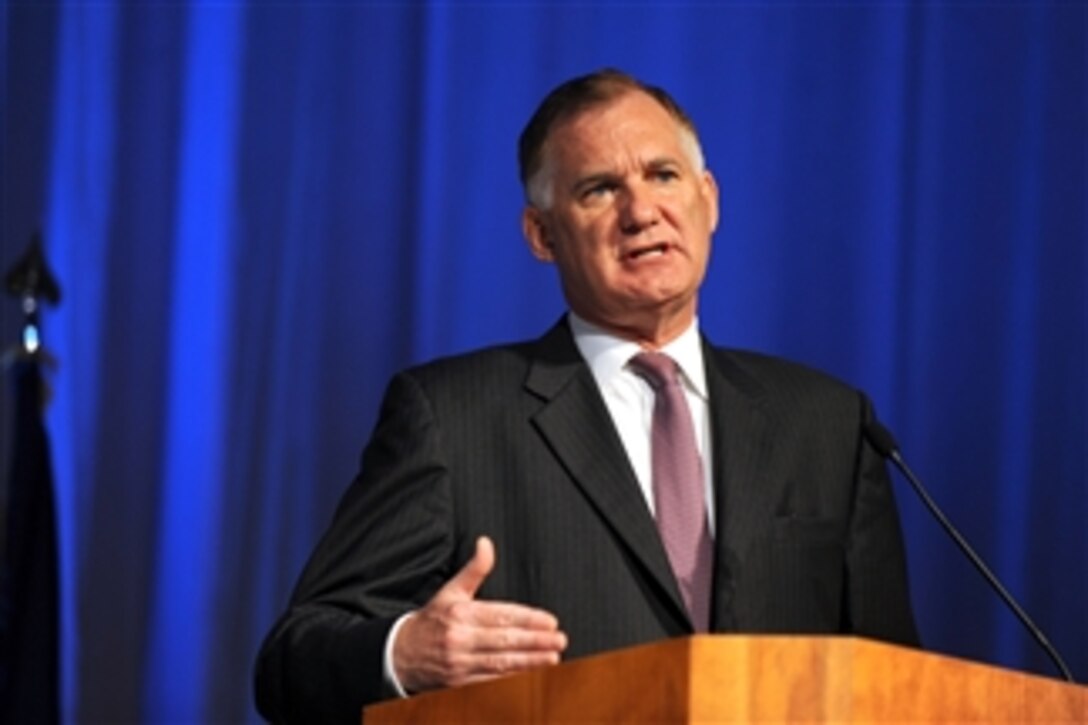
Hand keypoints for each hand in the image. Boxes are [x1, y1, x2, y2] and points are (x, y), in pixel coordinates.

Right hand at [392, 536, 567, 693]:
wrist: (402, 653)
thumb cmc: (433, 619)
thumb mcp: (450, 590)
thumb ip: (474, 569)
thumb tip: (486, 543)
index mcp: (459, 613)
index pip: (500, 615)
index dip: (527, 619)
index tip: (550, 621)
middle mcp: (459, 638)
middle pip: (504, 640)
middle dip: (534, 641)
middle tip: (559, 640)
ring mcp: (459, 663)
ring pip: (500, 663)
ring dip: (529, 662)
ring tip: (553, 659)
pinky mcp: (459, 683)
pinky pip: (490, 682)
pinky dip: (512, 679)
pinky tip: (532, 675)